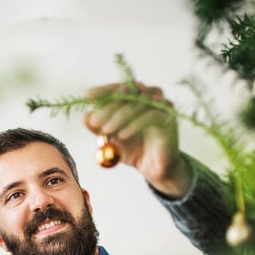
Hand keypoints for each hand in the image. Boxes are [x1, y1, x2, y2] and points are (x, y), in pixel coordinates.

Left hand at [83, 82, 190, 198]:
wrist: (154, 167)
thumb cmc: (133, 148)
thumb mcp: (110, 138)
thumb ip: (98, 128)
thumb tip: (85, 117)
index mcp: (135, 97)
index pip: (119, 87)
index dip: (103, 90)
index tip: (87, 95)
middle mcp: (149, 97)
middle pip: (129, 92)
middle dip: (109, 106)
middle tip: (95, 120)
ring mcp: (160, 106)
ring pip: (139, 103)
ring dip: (120, 116)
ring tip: (106, 131)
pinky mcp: (168, 119)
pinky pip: (151, 116)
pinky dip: (134, 125)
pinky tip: (122, 135)